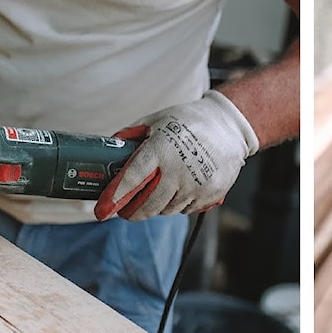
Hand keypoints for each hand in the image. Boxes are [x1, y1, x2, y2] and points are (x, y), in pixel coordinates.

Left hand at [94, 91, 258, 221]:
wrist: (229, 125)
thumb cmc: (190, 120)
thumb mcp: (156, 120)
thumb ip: (132, 134)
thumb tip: (110, 146)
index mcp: (160, 149)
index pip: (132, 179)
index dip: (115, 197)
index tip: (102, 211)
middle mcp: (178, 170)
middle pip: (149, 205)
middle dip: (133, 212)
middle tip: (125, 211)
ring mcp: (196, 184)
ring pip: (167, 210)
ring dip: (157, 208)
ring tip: (155, 197)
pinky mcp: (211, 193)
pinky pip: (187, 210)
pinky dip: (178, 205)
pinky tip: (179, 191)